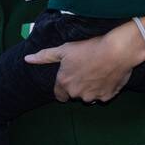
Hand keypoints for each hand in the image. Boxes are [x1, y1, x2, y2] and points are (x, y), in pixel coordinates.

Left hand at [24, 23, 143, 102]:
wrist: (117, 50)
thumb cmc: (89, 48)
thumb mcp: (63, 50)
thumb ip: (44, 56)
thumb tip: (27, 59)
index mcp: (64, 84)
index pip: (59, 96)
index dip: (64, 88)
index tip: (70, 79)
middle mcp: (77, 94)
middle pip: (75, 95)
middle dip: (78, 86)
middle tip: (86, 70)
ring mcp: (93, 97)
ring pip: (89, 97)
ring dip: (91, 89)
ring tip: (97, 72)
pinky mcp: (108, 97)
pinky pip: (104, 96)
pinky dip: (105, 89)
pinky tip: (107, 76)